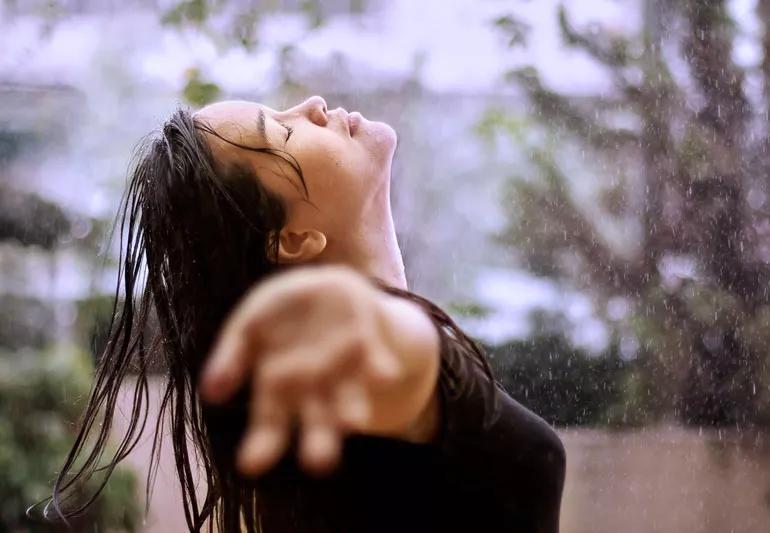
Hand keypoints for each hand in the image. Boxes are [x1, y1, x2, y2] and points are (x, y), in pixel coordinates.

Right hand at [199, 265, 439, 476]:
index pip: (270, 422)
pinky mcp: (370, 349)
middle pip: (316, 423)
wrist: (328, 288)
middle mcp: (314, 389)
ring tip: (352, 422)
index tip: (251, 466)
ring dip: (352, 411)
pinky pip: (377, 363)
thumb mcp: (249, 324)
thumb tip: (210, 392)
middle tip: (318, 463)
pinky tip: (386, 375)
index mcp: (279, 386)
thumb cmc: (280, 311)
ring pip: (349, 400)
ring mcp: (344, 372)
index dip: (262, 445)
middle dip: (319, 443)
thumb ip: (232, 356)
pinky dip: (381, 370)